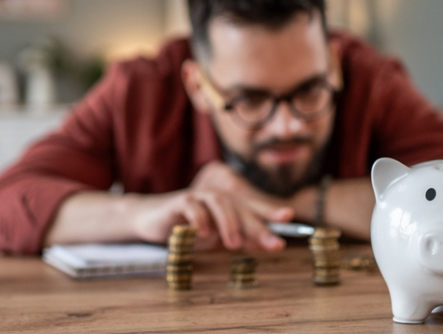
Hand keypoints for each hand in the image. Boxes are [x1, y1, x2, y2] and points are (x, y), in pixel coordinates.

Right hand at [131, 161, 293, 251]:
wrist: (153, 220)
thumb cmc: (189, 229)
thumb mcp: (218, 238)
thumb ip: (242, 238)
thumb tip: (270, 243)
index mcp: (229, 205)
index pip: (254, 207)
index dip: (271, 211)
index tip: (289, 216)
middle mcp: (217, 197)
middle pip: (241, 208)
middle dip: (259, 226)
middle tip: (273, 244)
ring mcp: (198, 196)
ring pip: (219, 202)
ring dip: (229, 224)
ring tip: (234, 245)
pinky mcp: (179, 201)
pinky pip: (192, 206)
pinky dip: (199, 218)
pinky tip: (203, 234)